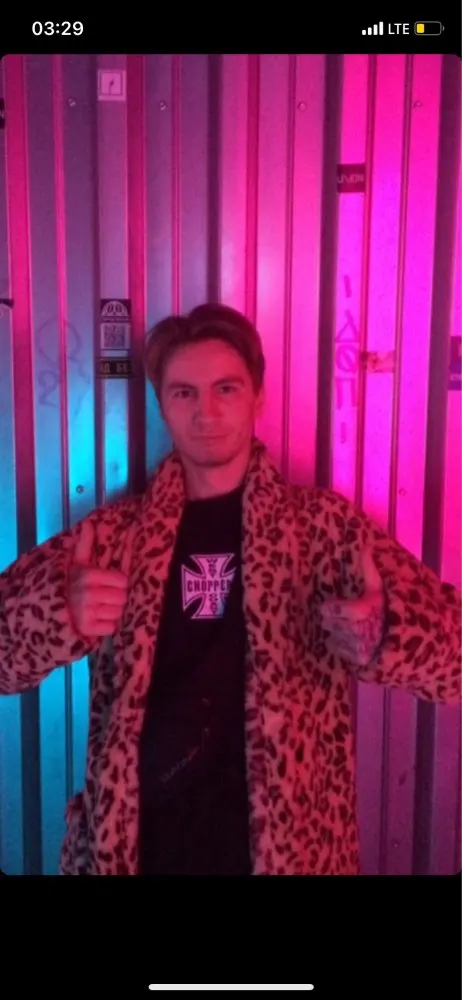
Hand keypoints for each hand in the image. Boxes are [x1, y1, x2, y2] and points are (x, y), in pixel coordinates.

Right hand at [67, 520, 134, 638]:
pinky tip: (95, 620)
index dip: (118, 583)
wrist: (40, 610)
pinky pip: (111, 628)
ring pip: (118, 613)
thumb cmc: (65, 585)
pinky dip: (106, 626)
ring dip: (111, 612)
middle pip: (122, 597)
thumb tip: (89, 523)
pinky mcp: (85, 630)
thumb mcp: (73, 564)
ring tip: (99, 608)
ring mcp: (86, 613)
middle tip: (104, 598)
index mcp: (87, 575)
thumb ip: (83, 545)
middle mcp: (88, 594)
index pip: (123, 580)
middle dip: (116, 598)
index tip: (109, 584)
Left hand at [320, 547, 385, 665]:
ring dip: (337, 632)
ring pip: (332, 637)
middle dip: (333, 619)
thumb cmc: (387, 608)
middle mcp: (358, 631)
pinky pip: (337, 650)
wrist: (406, 637)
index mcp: (361, 611)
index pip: (329, 609)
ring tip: (349, 628)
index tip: (333, 605)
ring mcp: (358, 648)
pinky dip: (341, 645)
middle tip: (342, 616)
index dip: (330, 607)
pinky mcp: (358, 660)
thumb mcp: (379, 588)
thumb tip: (368, 546)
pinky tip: (351, 640)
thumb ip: (370, 569)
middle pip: (328, 623)